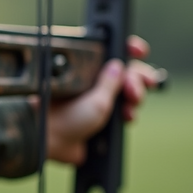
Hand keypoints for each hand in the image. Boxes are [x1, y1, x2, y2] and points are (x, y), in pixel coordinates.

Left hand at [35, 35, 160, 165]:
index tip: (140, 51)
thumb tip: (119, 66)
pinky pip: (123, 108)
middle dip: (137, 79)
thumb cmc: (65, 119)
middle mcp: (92, 79)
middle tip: (135, 92)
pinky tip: (128, 117)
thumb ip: (111, 83)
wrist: (53, 144)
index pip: (112, 49)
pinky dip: (129, 112)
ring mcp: (97, 96)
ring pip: (127, 90)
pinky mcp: (101, 114)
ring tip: (130, 107)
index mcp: (87, 67)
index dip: (129, 48)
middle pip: (126, 71)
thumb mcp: (96, 102)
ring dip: (135, 98)